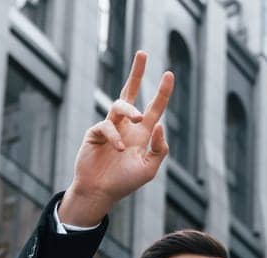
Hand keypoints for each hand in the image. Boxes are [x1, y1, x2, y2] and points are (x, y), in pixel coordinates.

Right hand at [58, 50, 172, 225]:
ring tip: (138, 119)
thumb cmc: (124, 183)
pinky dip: (115, 136)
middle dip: (137, 73)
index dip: (163, 92)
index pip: (155, 108)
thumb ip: (159, 149)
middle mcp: (126, 126)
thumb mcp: (149, 169)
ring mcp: (110, 127)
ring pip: (120, 105)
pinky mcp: (95, 133)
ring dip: (131, 109)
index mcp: (142, 133)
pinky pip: (107, 126)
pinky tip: (119, 149)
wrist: (100, 194)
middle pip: (131, 92)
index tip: (170, 74)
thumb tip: (160, 125)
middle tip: (143, 54)